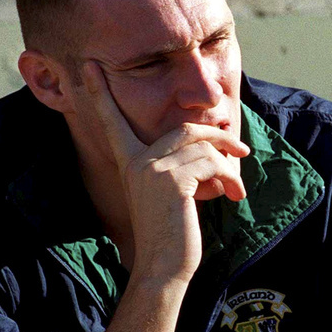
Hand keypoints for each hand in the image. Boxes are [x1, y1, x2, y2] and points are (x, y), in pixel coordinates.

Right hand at [84, 61, 249, 282]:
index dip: (101, 93)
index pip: (112, 121)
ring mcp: (152, 169)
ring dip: (229, 162)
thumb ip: (181, 166)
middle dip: (217, 134)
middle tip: (242, 148)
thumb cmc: (172, 234)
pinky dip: (228, 175)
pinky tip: (233, 195)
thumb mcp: (172, 193)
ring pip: (202, 144)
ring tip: (237, 186)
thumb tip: (213, 143)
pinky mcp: (172, 180)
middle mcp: (137, 161)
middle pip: (184, 127)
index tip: (89, 65)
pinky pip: (210, 161)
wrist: (164, 266)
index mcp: (129, 162)